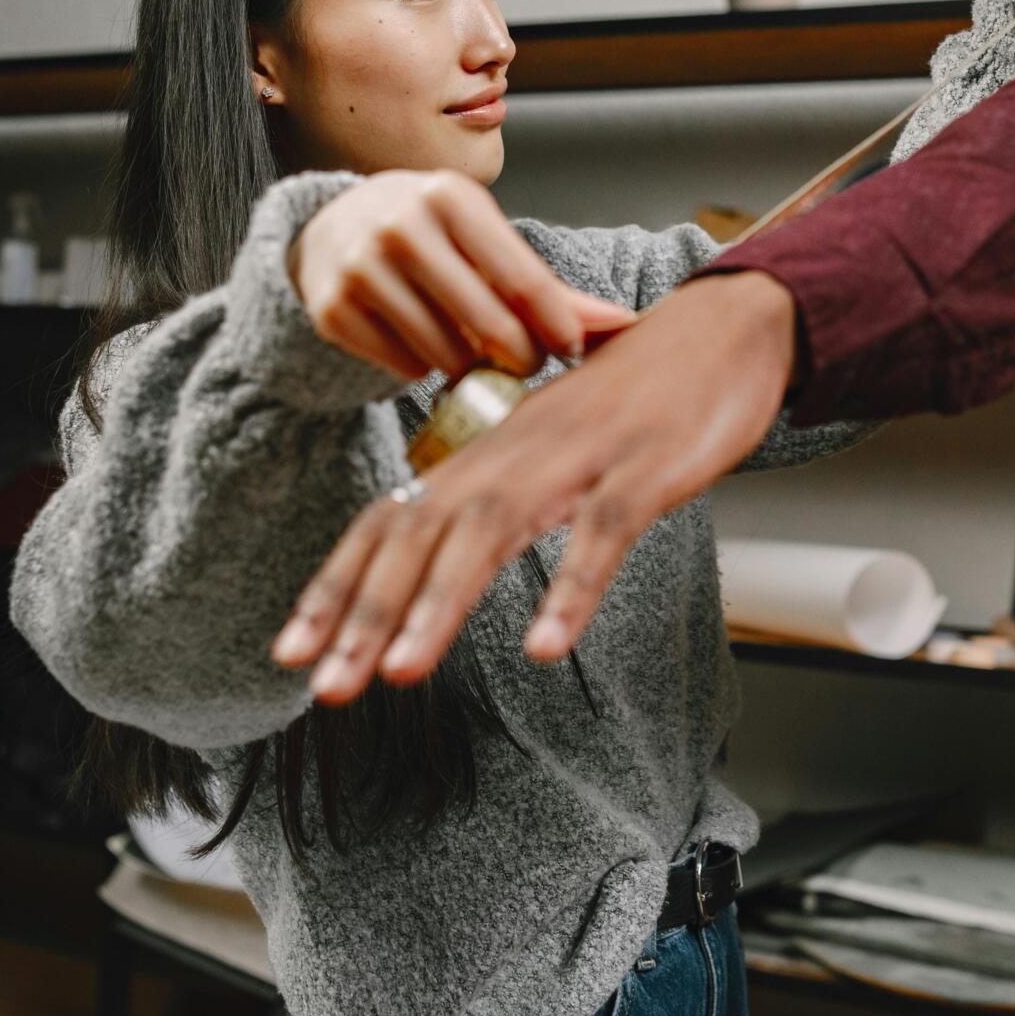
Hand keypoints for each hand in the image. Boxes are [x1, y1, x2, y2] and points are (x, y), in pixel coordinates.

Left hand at [271, 271, 797, 701]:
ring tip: (400, 672)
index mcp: (488, 452)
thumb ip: (496, 493)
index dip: (336, 584)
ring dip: (439, 605)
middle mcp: (516, 452)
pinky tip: (543, 644)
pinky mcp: (643, 470)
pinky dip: (568, 589)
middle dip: (365, 612)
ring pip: (491, 531)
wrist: (722, 329)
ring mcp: (578, 458)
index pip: (391, 517)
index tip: (291, 650)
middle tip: (324, 686)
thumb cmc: (634, 397)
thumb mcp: (548, 444)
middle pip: (422, 530)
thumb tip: (435, 551)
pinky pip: (601, 534)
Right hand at [289, 170, 634, 381]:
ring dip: (470, 367)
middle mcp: (401, 226)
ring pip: (446, 355)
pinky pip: (404, 367)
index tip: (568, 349)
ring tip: (470, 349)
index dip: (557, 328)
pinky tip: (422, 342)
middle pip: (490, 327)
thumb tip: (624, 327)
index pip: (524, 281)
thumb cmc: (434, 234)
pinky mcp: (333, 309)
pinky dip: (424, 368)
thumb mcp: (486, 240)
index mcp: (451, 197)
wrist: (334, 226)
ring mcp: (361, 268)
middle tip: (524, 363)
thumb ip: (551, 288)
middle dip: (520, 358)